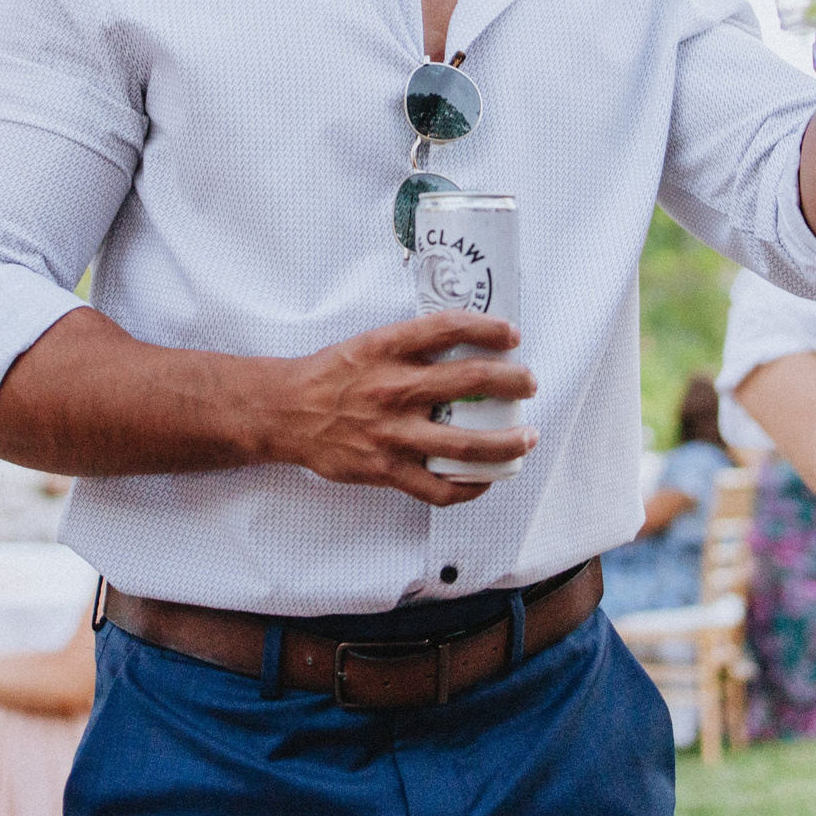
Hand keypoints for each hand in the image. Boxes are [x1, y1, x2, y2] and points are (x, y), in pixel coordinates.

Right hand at [267, 311, 536, 506]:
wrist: (286, 412)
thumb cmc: (329, 377)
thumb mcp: (368, 344)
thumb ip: (410, 345)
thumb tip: (462, 343)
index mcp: (388, 349)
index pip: (449, 328)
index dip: (489, 328)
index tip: (512, 334)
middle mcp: (393, 388)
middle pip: (470, 381)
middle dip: (512, 381)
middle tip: (528, 383)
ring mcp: (392, 433)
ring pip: (465, 443)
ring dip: (506, 442)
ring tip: (526, 437)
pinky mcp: (386, 469)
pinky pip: (439, 487)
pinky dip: (469, 487)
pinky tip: (485, 479)